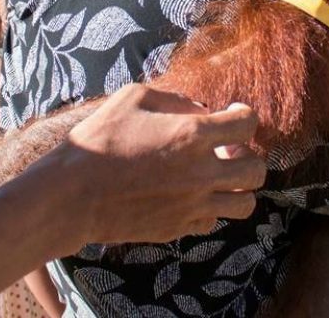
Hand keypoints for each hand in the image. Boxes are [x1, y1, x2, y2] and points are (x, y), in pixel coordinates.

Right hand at [63, 85, 265, 245]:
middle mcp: (201, 173)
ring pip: (246, 204)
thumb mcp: (133, 99)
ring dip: (238, 188)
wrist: (70, 195)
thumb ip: (175, 99)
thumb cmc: (99, 140)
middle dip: (249, 157)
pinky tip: (191, 196)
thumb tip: (200, 110)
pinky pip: (213, 221)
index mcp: (193, 135)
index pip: (248, 124)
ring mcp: (192, 205)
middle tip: (228, 150)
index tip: (233, 113)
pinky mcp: (178, 228)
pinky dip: (209, 208)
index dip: (245, 115)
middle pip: (257, 170)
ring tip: (219, 178)